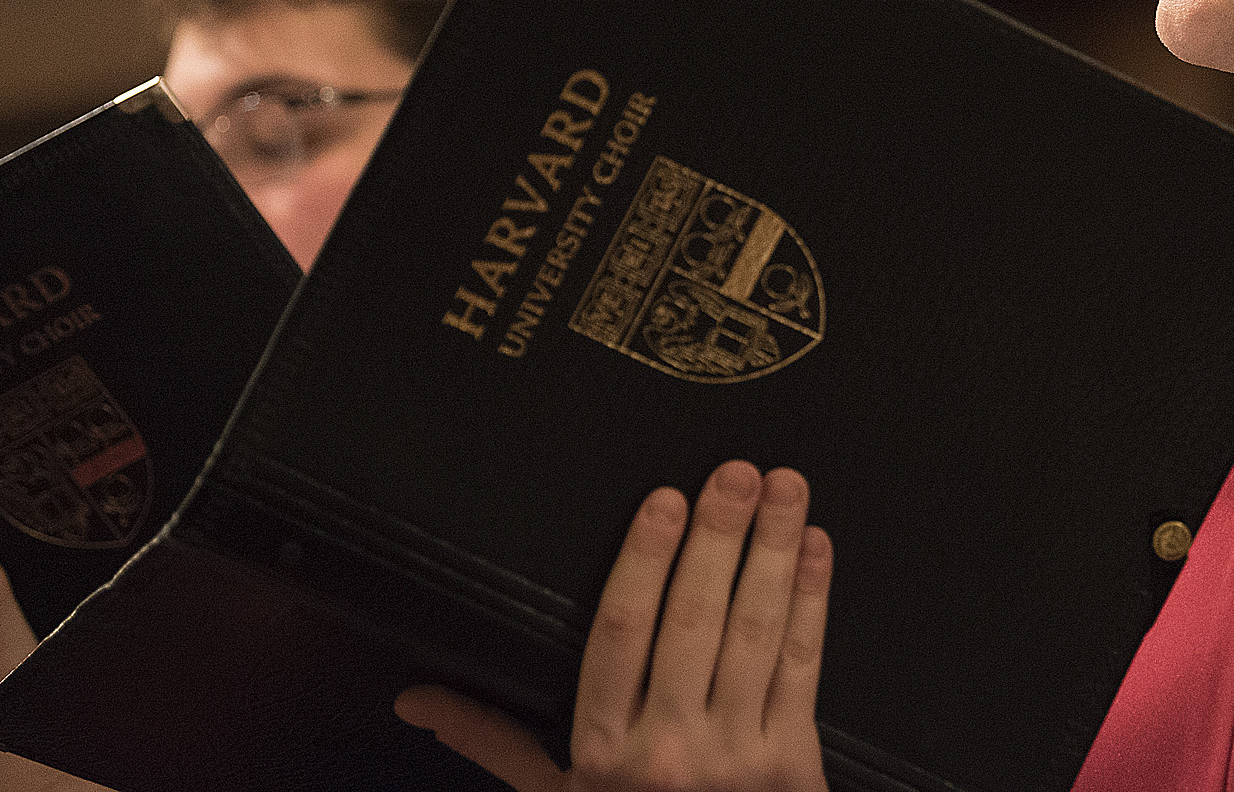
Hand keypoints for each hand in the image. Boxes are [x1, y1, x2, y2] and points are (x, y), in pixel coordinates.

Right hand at [398, 461, 831, 791]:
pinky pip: (805, 668)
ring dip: (775, 553)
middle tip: (735, 472)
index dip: (643, 562)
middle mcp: (667, 752)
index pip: (619, 635)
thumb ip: (493, 740)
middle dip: (718, 538)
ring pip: (756, 635)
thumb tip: (416, 698)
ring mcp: (736, 758)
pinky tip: (818, 550)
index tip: (664, 500)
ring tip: (787, 488)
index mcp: (601, 752)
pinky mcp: (794, 768)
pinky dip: (814, 602)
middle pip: (693, 622)